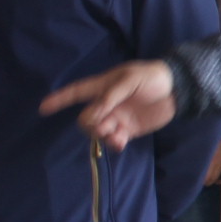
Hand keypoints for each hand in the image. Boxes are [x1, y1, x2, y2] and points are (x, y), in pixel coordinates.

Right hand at [41, 60, 178, 149]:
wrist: (177, 90)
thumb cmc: (152, 77)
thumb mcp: (131, 80)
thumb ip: (111, 96)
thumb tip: (93, 114)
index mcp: (103, 86)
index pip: (76, 93)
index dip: (59, 100)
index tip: (43, 108)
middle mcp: (106, 104)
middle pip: (85, 119)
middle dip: (91, 125)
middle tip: (106, 124)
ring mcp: (117, 118)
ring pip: (98, 132)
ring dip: (103, 136)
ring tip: (118, 136)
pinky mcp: (128, 130)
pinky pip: (113, 140)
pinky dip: (114, 143)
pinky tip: (121, 142)